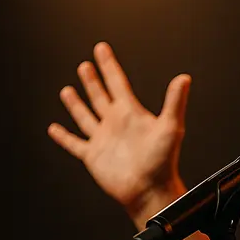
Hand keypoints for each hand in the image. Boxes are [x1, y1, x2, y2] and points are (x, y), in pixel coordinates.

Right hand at [48, 42, 190, 220]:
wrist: (149, 190)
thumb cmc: (163, 161)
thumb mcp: (171, 127)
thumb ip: (174, 101)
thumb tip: (184, 77)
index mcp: (131, 113)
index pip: (118, 83)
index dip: (109, 65)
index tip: (101, 49)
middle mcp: (116, 123)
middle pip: (101, 96)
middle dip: (93, 80)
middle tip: (85, 64)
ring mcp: (103, 139)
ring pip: (86, 116)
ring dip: (76, 103)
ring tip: (67, 90)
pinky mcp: (93, 156)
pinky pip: (74, 143)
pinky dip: (63, 136)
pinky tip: (54, 128)